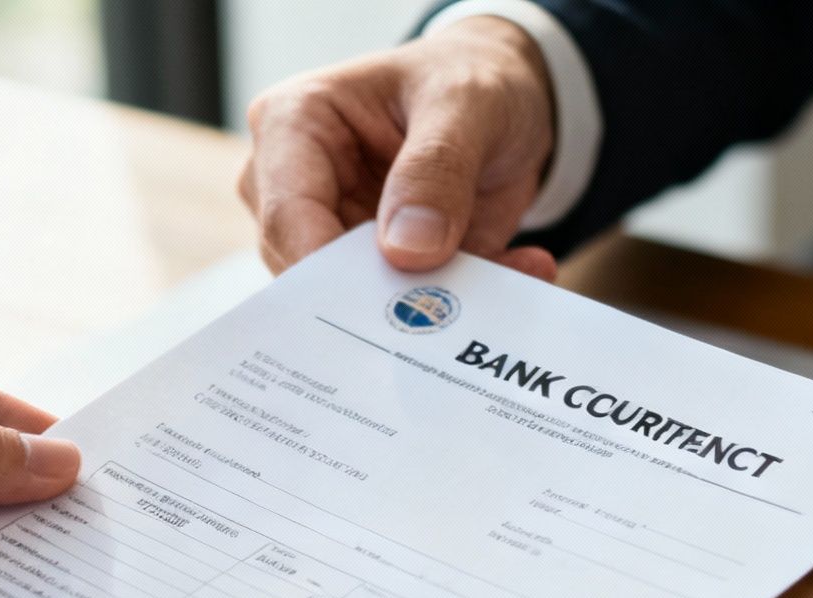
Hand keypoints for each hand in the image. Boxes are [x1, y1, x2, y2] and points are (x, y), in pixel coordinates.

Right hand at [240, 16, 558, 278]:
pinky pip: (413, 305)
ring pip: (361, 299)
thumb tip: (408, 250)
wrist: (507, 100)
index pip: (288, 214)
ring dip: (439, 299)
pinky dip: (471, 296)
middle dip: (383, 296)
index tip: (383, 302)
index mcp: (294, 124)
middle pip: (311, 270)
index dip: (325, 269)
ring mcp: (337, 231)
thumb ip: (437, 168)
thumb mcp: (465, 104)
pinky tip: (525, 266)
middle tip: (451, 305)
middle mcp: (300, 184)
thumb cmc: (468, 78)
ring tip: (511, 271)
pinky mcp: (380, 267)